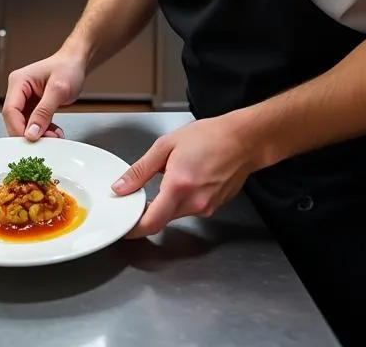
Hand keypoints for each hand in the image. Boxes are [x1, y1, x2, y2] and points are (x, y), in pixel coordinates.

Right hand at [1, 52, 86, 140]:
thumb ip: (44, 112)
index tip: (31, 140)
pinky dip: (43, 131)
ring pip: (24, 124)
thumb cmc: (68, 68)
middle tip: (46, 141)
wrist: (76, 63)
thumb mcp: (58, 90)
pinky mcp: (33, 106)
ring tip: (54, 136)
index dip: (18, 128)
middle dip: (29, 133)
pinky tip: (54, 132)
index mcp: (18, 81)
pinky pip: (33, 123)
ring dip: (38, 134)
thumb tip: (31, 133)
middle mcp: (18, 90)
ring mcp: (25, 99)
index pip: (10, 110)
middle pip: (14, 119)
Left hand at [111, 116, 258, 238]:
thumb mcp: (166, 145)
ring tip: (172, 175)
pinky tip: (188, 178)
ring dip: (167, 202)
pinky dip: (182, 199)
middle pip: (163, 219)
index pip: (151, 222)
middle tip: (140, 193)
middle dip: (149, 210)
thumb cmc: (209, 137)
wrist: (243, 140)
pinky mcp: (215, 208)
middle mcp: (194, 203)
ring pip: (176, 214)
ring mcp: (207, 208)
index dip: (134, 228)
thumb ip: (140, 170)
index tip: (124, 225)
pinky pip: (191, 209)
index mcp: (179, 186)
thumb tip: (121, 187)